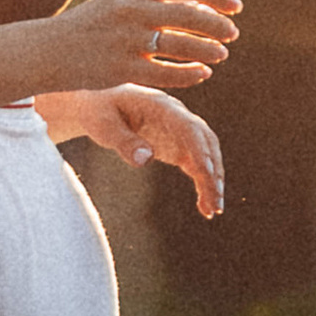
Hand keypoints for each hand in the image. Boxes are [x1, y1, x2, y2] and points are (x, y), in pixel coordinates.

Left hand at [37, 86, 224, 218]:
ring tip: (213, 210)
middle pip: (205, 142)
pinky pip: (196, 165)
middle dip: (213, 171)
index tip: (204, 172)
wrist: (100, 107)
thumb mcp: (103, 126)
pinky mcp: (178, 146)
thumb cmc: (100, 112)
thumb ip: (123, 141)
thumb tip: (146, 160)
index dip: (198, 149)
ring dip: (212, 181)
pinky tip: (204, 207)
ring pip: (206, 155)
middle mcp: (178, 116)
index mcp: (161, 105)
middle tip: (215, 202)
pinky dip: (202, 184)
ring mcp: (180, 132)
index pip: (188, 127)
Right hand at [54, 0, 240, 94]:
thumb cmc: (94, 24)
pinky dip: (189, 74)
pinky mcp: (121, 69)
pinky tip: (201, 74)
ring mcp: (126, 40)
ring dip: (207, 51)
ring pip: (181, 45)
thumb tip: (206, 4)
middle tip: (232, 34)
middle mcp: (131, 9)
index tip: (235, 6)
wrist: (50, 50)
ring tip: (220, 55)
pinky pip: (166, 73)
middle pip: (189, 15)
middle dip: (217, 25)